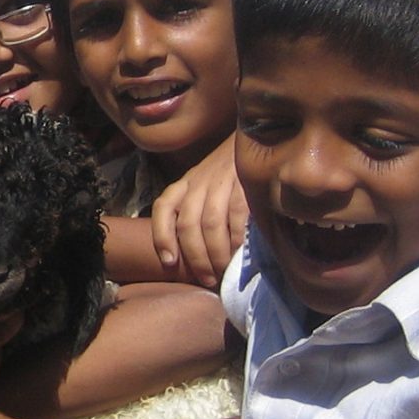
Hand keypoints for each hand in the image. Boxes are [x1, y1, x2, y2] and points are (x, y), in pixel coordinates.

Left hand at [149, 133, 245, 287]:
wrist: (257, 139)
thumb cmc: (228, 173)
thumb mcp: (204, 186)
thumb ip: (196, 212)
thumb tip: (195, 257)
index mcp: (183, 184)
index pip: (163, 208)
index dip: (161, 237)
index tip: (169, 263)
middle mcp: (197, 182)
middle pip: (188, 224)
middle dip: (196, 257)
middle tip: (207, 279)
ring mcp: (220, 181)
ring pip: (210, 223)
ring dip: (216, 252)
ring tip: (223, 271)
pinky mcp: (243, 182)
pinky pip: (237, 214)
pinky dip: (237, 237)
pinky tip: (241, 252)